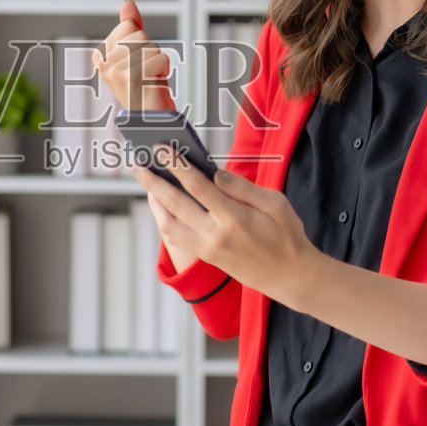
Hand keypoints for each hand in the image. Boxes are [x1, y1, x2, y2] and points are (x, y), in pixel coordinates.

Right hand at [92, 0, 175, 112]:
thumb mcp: (137, 51)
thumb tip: (127, 2)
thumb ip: (132, 26)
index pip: (128, 25)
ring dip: (158, 62)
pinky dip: (164, 70)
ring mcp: (115, 72)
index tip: (138, 62)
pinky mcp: (132, 79)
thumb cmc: (146, 86)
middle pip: (139, 34)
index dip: (141, 42)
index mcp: (100, 55)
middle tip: (146, 72)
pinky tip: (155, 84)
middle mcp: (103, 64)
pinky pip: (160, 58)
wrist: (152, 117)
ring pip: (150, 46)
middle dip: (150, 51)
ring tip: (150, 78)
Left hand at [132, 146, 315, 304]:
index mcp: (235, 218)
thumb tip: (215, 173)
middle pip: (175, 204)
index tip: (162, 148)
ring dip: (154, 203)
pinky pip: (176, 239)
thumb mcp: (277, 204)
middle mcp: (216, 235)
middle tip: (137, 164)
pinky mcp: (206, 257)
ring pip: (169, 225)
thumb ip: (243, 188)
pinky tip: (162, 206)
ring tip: (147, 182)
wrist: (290, 277)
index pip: (197, 186)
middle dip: (153, 181)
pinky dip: (164, 220)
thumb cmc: (287, 236)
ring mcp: (208, 249)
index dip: (177, 165)